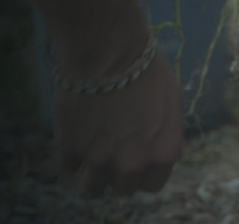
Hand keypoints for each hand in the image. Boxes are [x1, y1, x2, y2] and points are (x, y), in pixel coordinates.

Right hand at [52, 20, 183, 193]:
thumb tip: (154, 145)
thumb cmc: (143, 67)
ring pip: (91, 188)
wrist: (106, 49)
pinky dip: (70, 153)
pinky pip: (67, 165)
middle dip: (117, 173)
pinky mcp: (70, 149)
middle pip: (122, 189)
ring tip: (88, 153)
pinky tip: (74, 134)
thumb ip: (164, 132)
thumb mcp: (170, 100)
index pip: (151, 185)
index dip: (142, 172)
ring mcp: (99, 159)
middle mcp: (132, 164)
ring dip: (90, 173)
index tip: (133, 159)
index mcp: (162, 153)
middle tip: (110, 152)